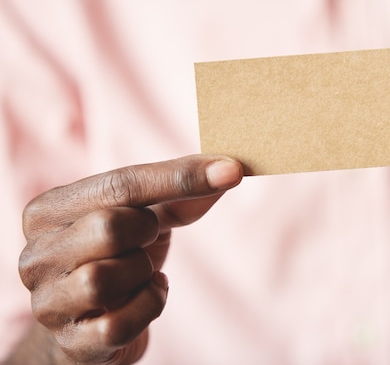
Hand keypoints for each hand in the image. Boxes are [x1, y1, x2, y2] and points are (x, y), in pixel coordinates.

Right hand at [18, 155, 242, 363]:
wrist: (92, 326)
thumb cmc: (120, 258)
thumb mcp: (146, 218)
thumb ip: (181, 193)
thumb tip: (229, 170)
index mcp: (49, 211)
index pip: (120, 184)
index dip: (181, 177)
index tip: (231, 171)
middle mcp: (35, 254)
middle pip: (109, 227)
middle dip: (145, 235)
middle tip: (146, 242)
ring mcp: (46, 302)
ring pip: (106, 279)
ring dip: (143, 276)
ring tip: (140, 275)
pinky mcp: (69, 343)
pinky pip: (118, 325)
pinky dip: (146, 309)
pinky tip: (142, 301)